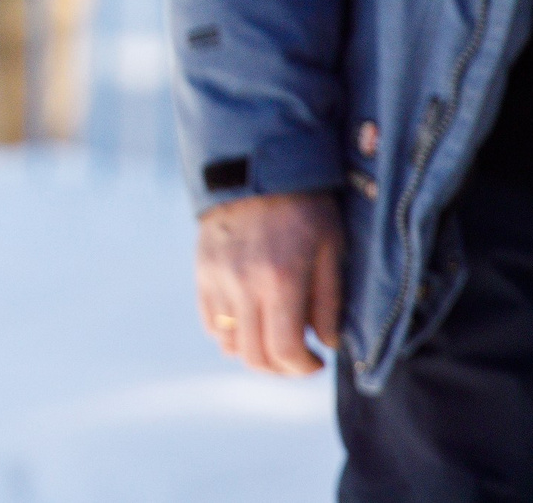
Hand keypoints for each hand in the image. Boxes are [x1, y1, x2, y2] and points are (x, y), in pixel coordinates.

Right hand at [196, 191, 342, 375]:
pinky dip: (230, 332)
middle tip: (298, 356)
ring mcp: (217, 278)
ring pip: (229, 343)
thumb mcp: (330, 249)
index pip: (284, 351)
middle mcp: (242, 284)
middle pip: (254, 356)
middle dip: (281, 367)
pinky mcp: (202, 270)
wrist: (255, 165)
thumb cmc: (304, 207)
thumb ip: (330, 302)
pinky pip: (210, 321)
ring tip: (273, 337)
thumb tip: (328, 342)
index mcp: (280, 280)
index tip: (317, 360)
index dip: (304, 368)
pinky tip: (251, 319)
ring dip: (254, 351)